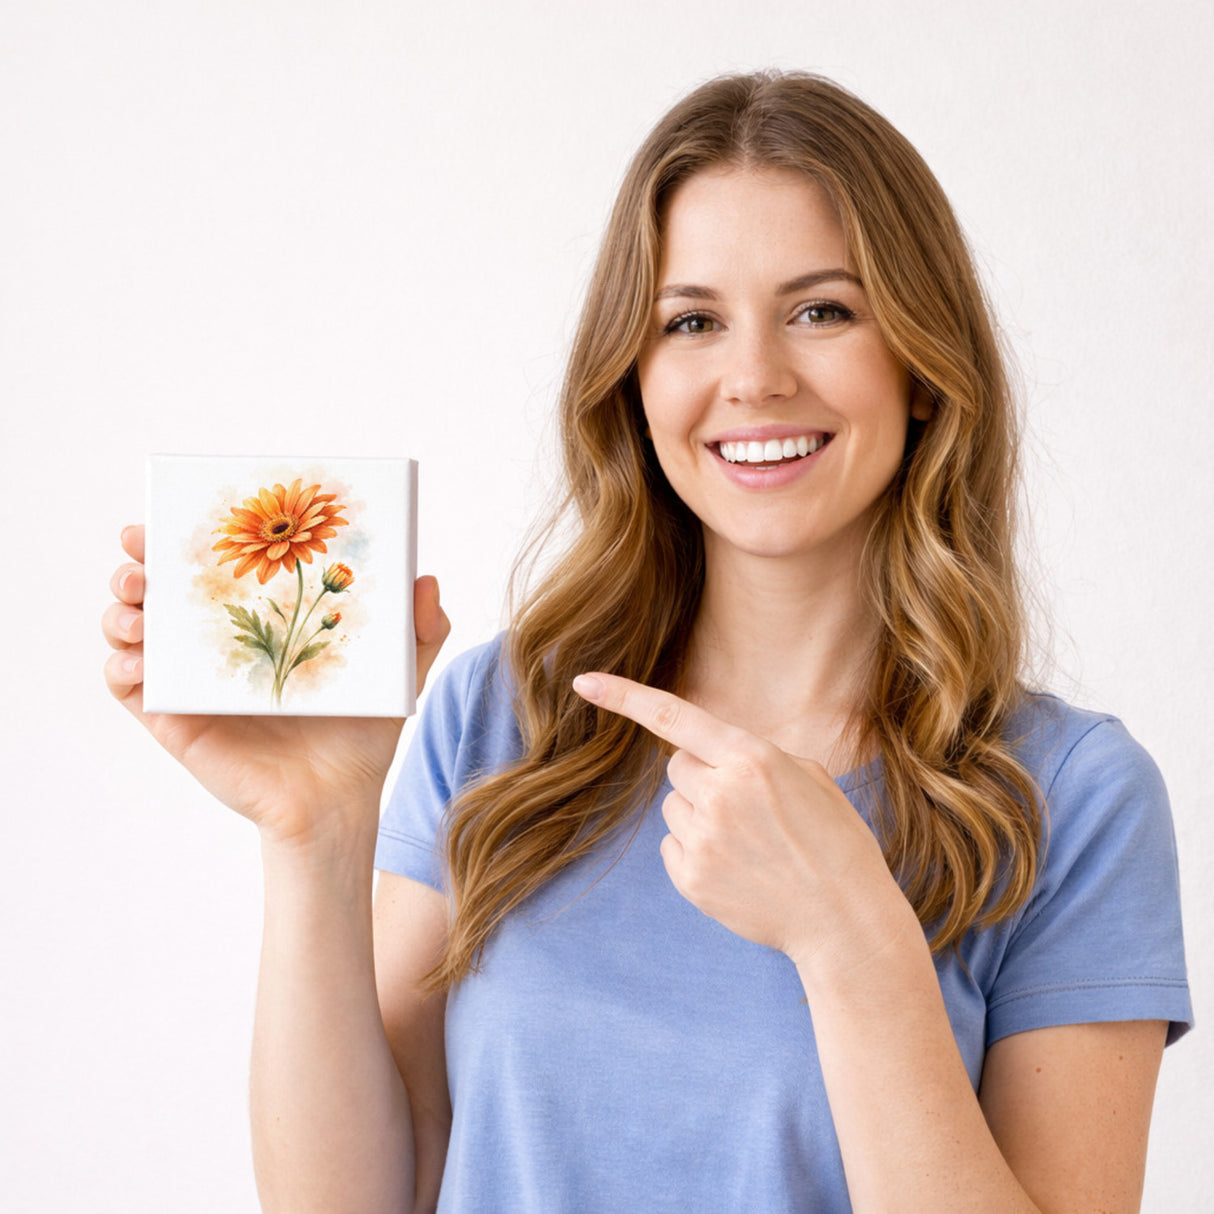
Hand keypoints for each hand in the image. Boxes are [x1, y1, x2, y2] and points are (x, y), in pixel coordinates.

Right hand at [103, 525, 450, 845]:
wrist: (339, 800)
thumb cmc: (363, 733)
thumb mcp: (399, 672)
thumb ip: (422, 628)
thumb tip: (425, 579)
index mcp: (260, 620)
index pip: (217, 566)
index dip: (191, 537)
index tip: (179, 512)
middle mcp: (218, 645)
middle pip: (160, 591)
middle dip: (139, 565)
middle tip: (142, 556)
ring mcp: (191, 682)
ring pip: (132, 632)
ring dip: (120, 611)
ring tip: (138, 608)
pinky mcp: (174, 720)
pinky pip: (129, 689)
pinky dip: (120, 667)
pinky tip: (137, 661)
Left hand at [572, 671, 903, 968]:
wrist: (845, 920)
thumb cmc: (834, 842)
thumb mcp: (808, 777)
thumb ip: (752, 756)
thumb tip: (710, 756)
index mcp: (752, 758)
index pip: (675, 717)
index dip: (624, 697)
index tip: (583, 681)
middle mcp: (720, 794)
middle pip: (678, 767)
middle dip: (703, 776)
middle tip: (748, 806)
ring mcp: (702, 839)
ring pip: (674, 807)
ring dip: (700, 815)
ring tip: (750, 843)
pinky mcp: (691, 878)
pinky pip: (672, 846)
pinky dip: (695, 852)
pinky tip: (737, 868)